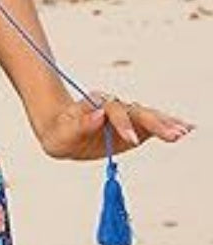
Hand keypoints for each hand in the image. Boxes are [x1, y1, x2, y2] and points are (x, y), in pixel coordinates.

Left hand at [37, 89, 195, 160]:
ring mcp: (125, 116)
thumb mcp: (62, 133)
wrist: (62, 132)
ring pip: (147, 116)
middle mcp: (113, 106)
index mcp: (95, 104)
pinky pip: (152, 126)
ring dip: (166, 124)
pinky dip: (168, 126)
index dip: (122, 124)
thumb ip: (81, 124)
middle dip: (155, 122)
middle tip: (172, 135)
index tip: (131, 140)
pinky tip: (185, 129)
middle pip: (136, 111)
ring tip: (184, 132)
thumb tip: (99, 115)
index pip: (113, 110)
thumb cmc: (59, 133)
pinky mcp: (133, 127)